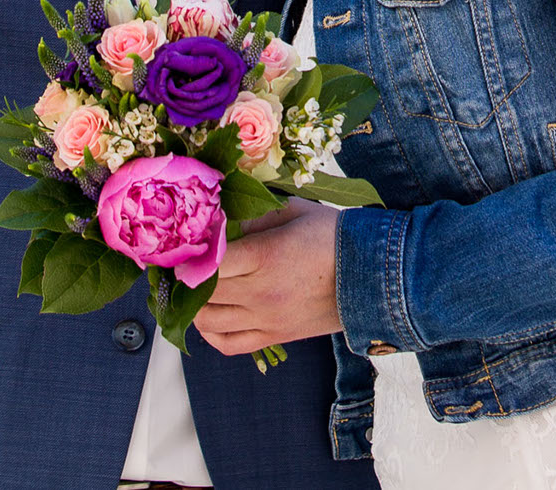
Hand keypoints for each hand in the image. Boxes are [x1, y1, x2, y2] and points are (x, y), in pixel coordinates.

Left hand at [197, 198, 342, 355]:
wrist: (373, 275)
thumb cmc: (333, 237)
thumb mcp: (292, 210)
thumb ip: (252, 213)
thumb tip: (217, 217)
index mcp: (264, 256)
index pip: (207, 262)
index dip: (188, 254)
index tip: (182, 245)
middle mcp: (261, 293)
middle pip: (202, 292)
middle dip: (185, 277)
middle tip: (182, 262)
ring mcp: (266, 320)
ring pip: (207, 321)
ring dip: (194, 305)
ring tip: (195, 287)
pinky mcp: (274, 337)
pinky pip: (228, 345)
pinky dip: (211, 333)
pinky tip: (211, 315)